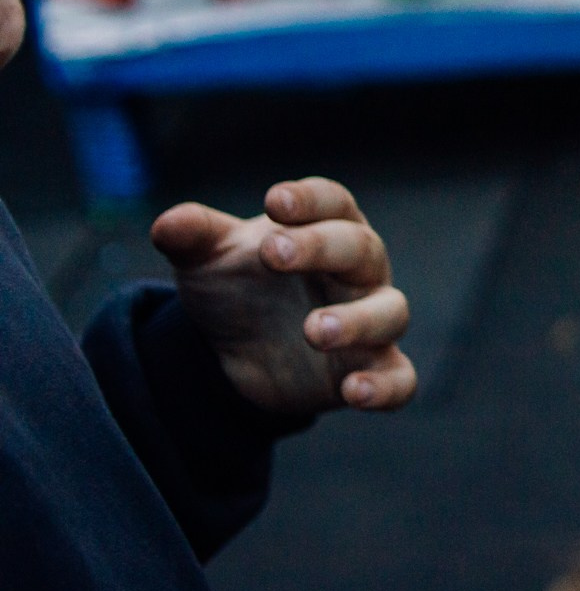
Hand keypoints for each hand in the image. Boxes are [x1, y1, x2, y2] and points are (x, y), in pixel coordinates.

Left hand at [150, 177, 416, 416]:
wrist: (241, 350)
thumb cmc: (240, 285)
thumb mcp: (209, 260)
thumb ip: (194, 237)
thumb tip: (168, 224)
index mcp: (329, 227)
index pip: (332, 201)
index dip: (308, 200)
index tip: (272, 203)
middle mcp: (360, 269)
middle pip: (361, 248)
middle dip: (323, 248)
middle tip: (275, 255)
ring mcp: (372, 319)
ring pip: (390, 312)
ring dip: (357, 320)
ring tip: (314, 331)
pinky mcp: (371, 369)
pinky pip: (400, 379)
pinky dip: (385, 386)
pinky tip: (353, 391)